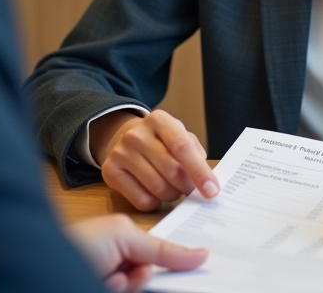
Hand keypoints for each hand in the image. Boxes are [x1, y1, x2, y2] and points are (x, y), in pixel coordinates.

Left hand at [64, 213, 206, 291]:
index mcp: (125, 240)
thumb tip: (199, 254)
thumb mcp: (123, 236)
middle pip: (153, 273)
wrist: (41, 269)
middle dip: (144, 274)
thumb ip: (159, 248)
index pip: (161, 250)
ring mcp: (114, 281)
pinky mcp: (108, 289)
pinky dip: (119, 289)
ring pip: (141, 286)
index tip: (207, 260)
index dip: (182, 257)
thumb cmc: (77, 244)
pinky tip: (104, 284)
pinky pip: (132, 292)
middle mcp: (120, 261)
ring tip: (108, 279)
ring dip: (129, 284)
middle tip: (127, 272)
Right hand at [92, 109, 219, 211]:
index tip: (212, 191)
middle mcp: (136, 134)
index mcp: (159, 120)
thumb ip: (195, 154)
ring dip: (172, 195)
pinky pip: (142, 201)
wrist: (123, 138)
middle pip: (172, 171)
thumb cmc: (161, 141)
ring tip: (172, 188)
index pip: (182, 147)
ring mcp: (120, 153)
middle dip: (187, 186)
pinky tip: (154, 192)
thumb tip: (208, 183)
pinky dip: (155, 202)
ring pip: (158, 189)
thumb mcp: (179, 136)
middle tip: (189, 188)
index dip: (200, 171)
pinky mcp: (110, 172)